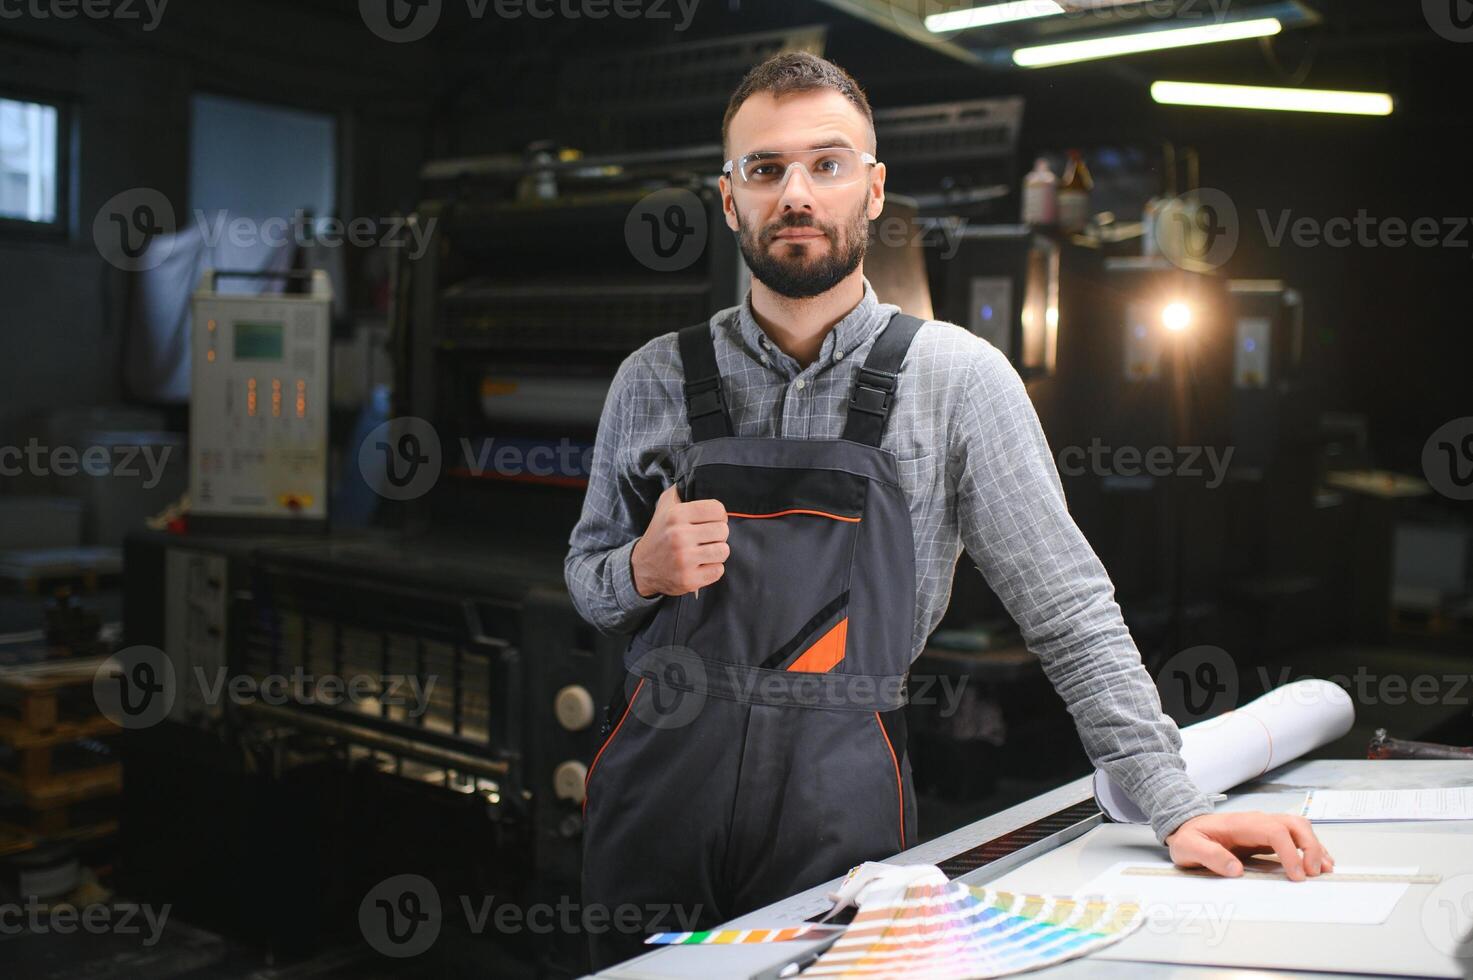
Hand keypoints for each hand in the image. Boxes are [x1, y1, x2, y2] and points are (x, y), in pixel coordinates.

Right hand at [631, 483, 728, 597]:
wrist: (642, 567)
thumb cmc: (660, 532)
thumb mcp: (665, 505)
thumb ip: (682, 489)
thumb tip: (702, 476)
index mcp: (676, 515)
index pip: (718, 510)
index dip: (718, 515)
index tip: (710, 520)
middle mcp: (679, 536)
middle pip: (723, 531)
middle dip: (718, 534)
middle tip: (706, 537)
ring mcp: (684, 560)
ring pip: (723, 551)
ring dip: (716, 552)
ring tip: (704, 551)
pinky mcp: (689, 580)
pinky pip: (718, 571)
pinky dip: (712, 569)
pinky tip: (700, 565)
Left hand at [1165, 811, 1334, 880]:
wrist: (1185, 826)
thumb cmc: (1188, 837)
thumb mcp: (1188, 847)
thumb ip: (1209, 856)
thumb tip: (1234, 869)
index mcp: (1240, 824)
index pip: (1274, 831)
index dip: (1289, 852)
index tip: (1296, 875)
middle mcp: (1257, 821)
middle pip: (1293, 824)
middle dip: (1310, 847)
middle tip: (1314, 873)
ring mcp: (1264, 826)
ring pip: (1299, 827)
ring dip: (1315, 846)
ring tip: (1324, 870)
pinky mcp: (1268, 835)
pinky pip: (1295, 837)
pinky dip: (1311, 848)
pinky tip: (1319, 863)